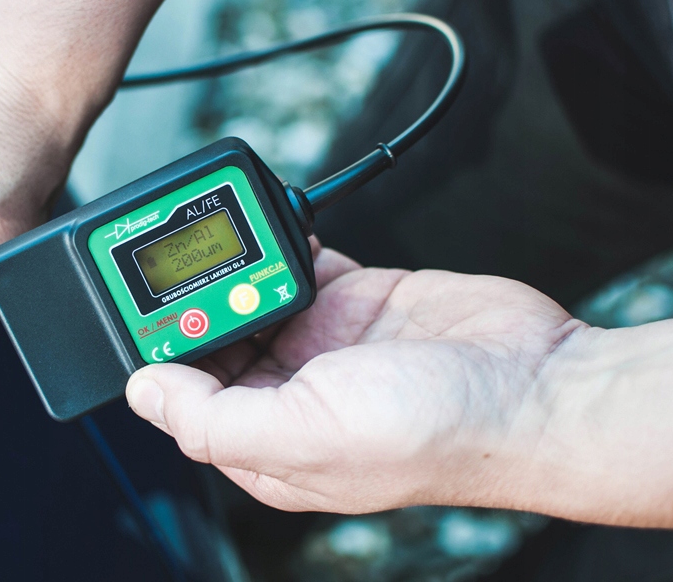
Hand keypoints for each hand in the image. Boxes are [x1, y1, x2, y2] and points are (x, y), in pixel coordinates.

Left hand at [126, 241, 585, 515]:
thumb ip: (214, 418)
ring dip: (235, 268)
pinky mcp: (355, 300)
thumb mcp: (306, 436)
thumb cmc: (434, 429)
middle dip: (195, 302)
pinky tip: (271, 228)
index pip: (187, 399)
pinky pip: (300, 263)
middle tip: (176, 258)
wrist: (535, 385)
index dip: (158, 354)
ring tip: (218, 237)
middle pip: (216, 341)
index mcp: (268, 443)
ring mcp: (324, 345)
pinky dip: (283, 244)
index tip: (137, 307)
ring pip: (254, 296)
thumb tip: (143, 390)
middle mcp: (291, 396)